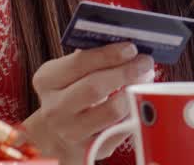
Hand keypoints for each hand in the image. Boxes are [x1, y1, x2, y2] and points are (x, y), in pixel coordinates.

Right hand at [20, 42, 155, 163]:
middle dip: (126, 72)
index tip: (131, 48)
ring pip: (111, 111)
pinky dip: (136, 111)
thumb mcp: (71, 72)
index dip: (108, 55)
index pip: (79, 63)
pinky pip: (121, 129)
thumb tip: (126, 45)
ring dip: (135, 92)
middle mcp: (54, 108)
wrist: (59, 131)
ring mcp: (71, 131)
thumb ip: (92, 57)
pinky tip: (141, 99)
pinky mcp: (90, 149)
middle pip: (95, 87)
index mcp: (47, 80)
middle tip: (145, 61)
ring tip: (146, 79)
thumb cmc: (72, 92)